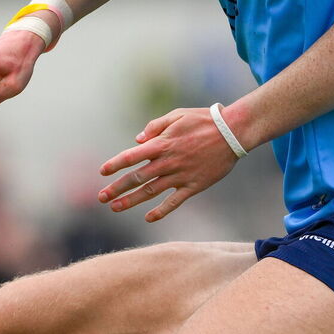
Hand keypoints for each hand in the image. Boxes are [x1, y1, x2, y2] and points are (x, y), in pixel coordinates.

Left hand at [97, 107, 238, 221]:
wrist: (232, 132)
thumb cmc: (204, 120)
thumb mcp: (177, 115)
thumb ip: (155, 126)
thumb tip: (137, 140)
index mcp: (162, 143)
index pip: (132, 156)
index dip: (115, 164)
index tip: (102, 172)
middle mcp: (168, 161)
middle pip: (137, 177)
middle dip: (117, 188)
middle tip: (101, 198)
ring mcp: (181, 175)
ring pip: (151, 191)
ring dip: (131, 200)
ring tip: (115, 208)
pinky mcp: (194, 185)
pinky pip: (174, 202)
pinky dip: (161, 211)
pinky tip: (149, 218)